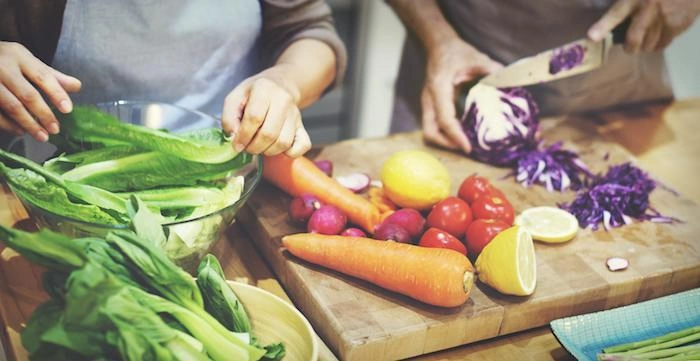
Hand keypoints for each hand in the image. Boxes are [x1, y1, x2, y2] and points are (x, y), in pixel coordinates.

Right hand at [0, 42, 80, 140]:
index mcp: (19, 56)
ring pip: (12, 106)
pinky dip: (9, 125)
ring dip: (29, 124)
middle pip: (28, 94)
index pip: (43, 76)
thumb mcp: (27, 61)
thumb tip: (77, 86)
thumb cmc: (5, 62)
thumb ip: (51, 75)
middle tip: (55, 129)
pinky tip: (20, 132)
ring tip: (42, 136)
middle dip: (44, 114)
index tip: (68, 110)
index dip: (57, 93)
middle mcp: (3, 66)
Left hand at [222, 66, 311, 157]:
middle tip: (246, 147)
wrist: (281, 85)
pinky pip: (302, 146)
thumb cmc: (254, 93)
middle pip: (269, 133)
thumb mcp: (236, 96)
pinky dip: (289, 153)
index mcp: (264, 88)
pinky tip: (276, 147)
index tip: (237, 145)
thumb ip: (229, 116)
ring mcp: (295, 114)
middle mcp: (283, 100)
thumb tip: (233, 137)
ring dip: (267, 151)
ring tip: (259, 146)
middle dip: (254, 147)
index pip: (254, 117)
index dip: (243, 135)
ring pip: (283, 142)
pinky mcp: (302, 126)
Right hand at [421, 37, 501, 152]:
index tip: (469, 147)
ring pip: (430, 131)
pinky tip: (462, 132)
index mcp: (438, 88)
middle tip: (467, 147)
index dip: (456, 136)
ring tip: (465, 143)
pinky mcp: (431, 106)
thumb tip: (510, 82)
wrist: (439, 45)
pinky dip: (446, 133)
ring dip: (445, 141)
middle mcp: (429, 99)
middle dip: (446, 144)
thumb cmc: (456, 51)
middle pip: (430, 131)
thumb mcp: (476, 57)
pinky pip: (435, 125)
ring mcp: (428, 104)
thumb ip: (492, 70)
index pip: (444, 119)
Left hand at [589, 0, 699, 52]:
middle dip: (630, 47)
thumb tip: (601, 14)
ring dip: (644, 46)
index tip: (592, 37)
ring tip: (645, 40)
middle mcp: (649, 9)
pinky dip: (658, 44)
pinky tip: (658, 36)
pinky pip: (663, 44)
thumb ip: (623, 3)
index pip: (616, 14)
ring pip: (648, 45)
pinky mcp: (677, 25)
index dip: (603, 26)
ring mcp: (664, 19)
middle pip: (634, 38)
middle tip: (629, 47)